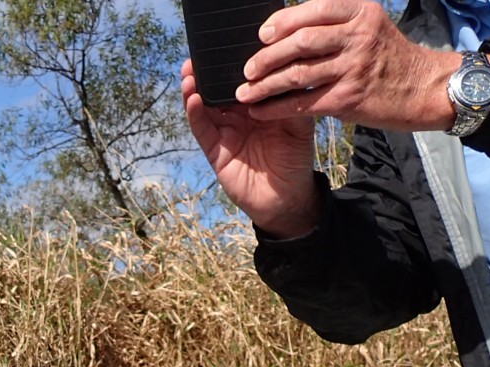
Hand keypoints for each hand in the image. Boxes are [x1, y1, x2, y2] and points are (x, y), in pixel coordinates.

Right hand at [182, 58, 320, 237]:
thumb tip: (288, 70)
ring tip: (190, 72)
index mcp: (257, 106)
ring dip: (195, 89)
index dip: (232, 65)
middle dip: (207, 73)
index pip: (243, 81)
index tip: (227, 46)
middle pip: (218, 90)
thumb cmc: (295, 159)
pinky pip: (202, 130)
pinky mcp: (215, 151)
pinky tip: (194, 98)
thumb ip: (291, 99)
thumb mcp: (299, 123)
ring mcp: (224, 133)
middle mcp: (237, 116)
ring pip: (204, 106)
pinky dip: (196, 114)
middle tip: (199, 55)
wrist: (288, 197)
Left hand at [236, 0, 459, 131]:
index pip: (314, 10)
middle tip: (248, 69)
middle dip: (267, 56)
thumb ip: (336, 24)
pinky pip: (302, 102)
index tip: (262, 35)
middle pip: (300, 42)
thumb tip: (289, 30)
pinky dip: (276, 107)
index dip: (283, 22)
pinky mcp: (349, 98)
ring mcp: (353, 67)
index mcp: (360, 13)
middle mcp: (357, 36)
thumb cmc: (390, 58)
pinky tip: (261, 111)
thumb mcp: (369, 27)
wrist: (425, 88)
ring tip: (246, 92)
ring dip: (265, 85)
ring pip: (297, 73)